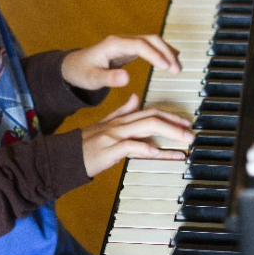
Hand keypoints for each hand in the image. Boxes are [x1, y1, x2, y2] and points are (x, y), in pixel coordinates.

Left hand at [61, 35, 181, 90]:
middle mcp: (122, 40)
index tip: (166, 66)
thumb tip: (127, 78)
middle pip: (150, 39)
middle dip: (166, 52)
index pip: (140, 45)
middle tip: (177, 69)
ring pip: (153, 41)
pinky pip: (150, 47)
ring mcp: (127, 43)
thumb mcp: (92, 79)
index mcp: (113, 45)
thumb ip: (109, 79)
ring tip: (178, 68)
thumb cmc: (81, 72)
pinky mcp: (130, 49)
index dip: (155, 54)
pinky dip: (162, 53)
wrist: (74, 66)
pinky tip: (171, 61)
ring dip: (167, 52)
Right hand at [80, 94, 194, 177]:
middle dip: (175, 125)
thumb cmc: (85, 145)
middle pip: (152, 118)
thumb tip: (137, 98)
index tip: (186, 124)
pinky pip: (128, 146)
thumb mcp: (104, 125)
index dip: (170, 116)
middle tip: (191, 134)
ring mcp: (114, 136)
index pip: (150, 112)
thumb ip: (122, 111)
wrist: (63, 156)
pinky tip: (155, 152)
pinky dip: (143, 149)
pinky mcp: (108, 150)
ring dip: (169, 134)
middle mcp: (120, 125)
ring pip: (146, 128)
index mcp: (121, 119)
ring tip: (184, 142)